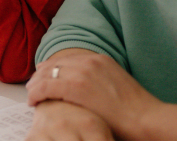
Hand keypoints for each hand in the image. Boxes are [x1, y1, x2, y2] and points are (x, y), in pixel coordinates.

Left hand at [28, 50, 160, 139]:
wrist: (146, 118)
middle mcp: (90, 60)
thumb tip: (88, 89)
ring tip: (30, 95)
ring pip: (47, 74)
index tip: (43, 77)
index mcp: (100, 59)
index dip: (52, 68)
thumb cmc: (135, 110)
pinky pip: (46, 86)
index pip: (67, 59)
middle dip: (40, 75)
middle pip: (54, 64)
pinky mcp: (76, 86)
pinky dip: (36, 93)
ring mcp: (82, 71)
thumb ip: (99, 81)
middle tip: (32, 86)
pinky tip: (33, 101)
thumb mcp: (116, 85)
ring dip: (36, 85)